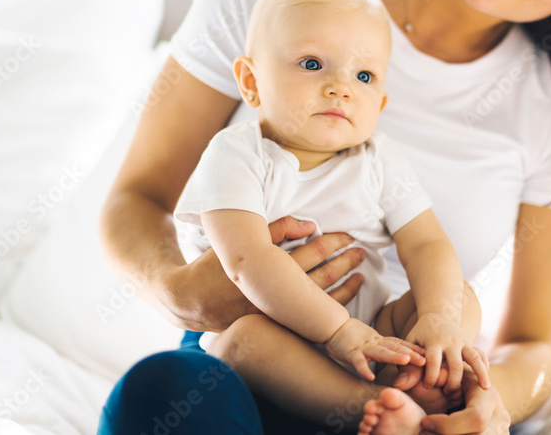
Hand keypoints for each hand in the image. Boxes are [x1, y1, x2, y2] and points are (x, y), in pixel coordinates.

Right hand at [161, 216, 366, 330]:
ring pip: (321, 300)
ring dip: (344, 287)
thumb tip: (311, 224)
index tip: (349, 235)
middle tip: (361, 251)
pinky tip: (343, 300)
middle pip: (323, 276)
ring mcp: (278, 313)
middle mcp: (277, 292)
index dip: (334, 242)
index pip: (312, 252)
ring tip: (360, 275)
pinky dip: (330, 309)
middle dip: (345, 262)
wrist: (189, 302)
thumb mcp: (241, 240)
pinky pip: (311, 319)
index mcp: (270, 267)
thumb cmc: (215, 265)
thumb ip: (276, 228)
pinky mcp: (275, 326)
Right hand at [324, 317, 425, 380]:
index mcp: (380, 341)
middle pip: (395, 347)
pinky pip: (358, 362)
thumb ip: (384, 347)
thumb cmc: (353, 337)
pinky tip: (370, 377)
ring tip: (405, 361)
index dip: (414, 348)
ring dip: (393, 356)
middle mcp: (375, 342)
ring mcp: (363, 347)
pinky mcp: (351, 352)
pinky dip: (364, 369)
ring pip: (380, 352)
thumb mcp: (372, 341)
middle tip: (425, 360)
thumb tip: (400, 354)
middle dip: (411, 353)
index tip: (429, 354)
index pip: (400, 344)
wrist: (334, 326)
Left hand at [406, 313, 490, 392]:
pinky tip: (487, 380)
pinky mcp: (470, 344)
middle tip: (448, 393)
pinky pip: (481, 354)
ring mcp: (462, 342)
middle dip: (453, 381)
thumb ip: (406, 365)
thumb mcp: (410, 345)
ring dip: (479, 372)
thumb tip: (399, 385)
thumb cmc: (421, 335)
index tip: (428, 386)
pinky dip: (485, 366)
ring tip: (486, 388)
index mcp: (433, 341)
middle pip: (455, 364)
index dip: (431, 376)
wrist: (438, 314)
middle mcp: (450, 342)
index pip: (433, 361)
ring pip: (474, 357)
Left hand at [420, 370, 508, 434]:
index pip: (476, 417)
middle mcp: (500, 415)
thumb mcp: (442, 373)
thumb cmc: (455, 378)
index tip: (424, 422)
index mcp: (488, 395)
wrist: (478, 389)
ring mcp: (501, 432)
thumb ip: (420, 375)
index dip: (448, 425)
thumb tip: (399, 382)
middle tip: (424, 433)